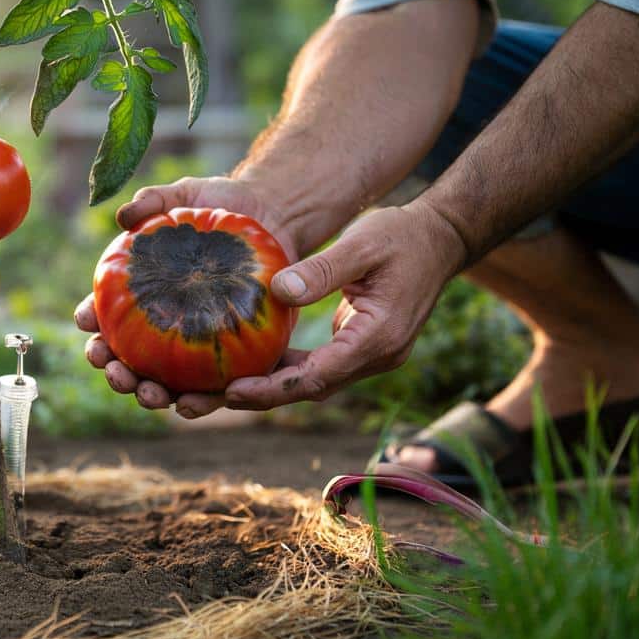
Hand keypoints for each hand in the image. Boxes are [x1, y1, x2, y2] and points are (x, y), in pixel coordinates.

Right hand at [75, 176, 299, 412]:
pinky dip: (197, 402)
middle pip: (125, 357)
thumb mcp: (186, 193)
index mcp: (138, 291)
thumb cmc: (222, 204)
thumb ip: (153, 200)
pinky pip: (210, 388)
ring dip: (148, 394)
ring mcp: (192, 346)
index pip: (103, 311)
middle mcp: (159, 324)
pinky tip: (190, 405)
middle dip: (113, 370)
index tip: (87, 321)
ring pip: (161, 381)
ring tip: (150, 395)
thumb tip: (124, 216)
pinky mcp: (229, 358)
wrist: (275, 216)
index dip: (90, 320)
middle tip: (116, 371)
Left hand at [78, 200, 466, 416]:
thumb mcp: (364, 243)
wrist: (442, 239)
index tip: (230, 391)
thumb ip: (323, 270)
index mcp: (376, 340)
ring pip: (302, 383)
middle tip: (196, 402)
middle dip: (251, 399)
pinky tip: (233, 363)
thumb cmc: (404, 235)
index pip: (316, 377)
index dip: (271, 389)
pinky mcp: (353, 347)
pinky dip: (273, 368)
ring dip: (257, 389)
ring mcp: (363, 356)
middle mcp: (371, 358)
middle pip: (302, 390)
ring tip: (201, 392)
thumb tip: (276, 291)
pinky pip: (307, 366)